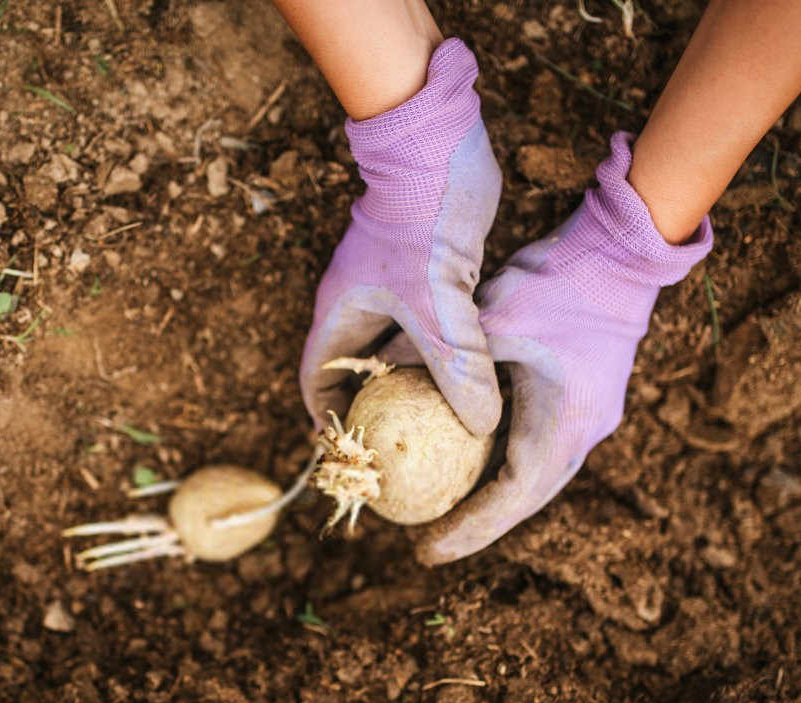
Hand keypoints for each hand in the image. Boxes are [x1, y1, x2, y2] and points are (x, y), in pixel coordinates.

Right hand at [299, 38, 502, 437]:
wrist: (440, 145)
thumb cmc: (423, 218)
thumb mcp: (441, 305)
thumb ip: (459, 367)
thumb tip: (481, 426)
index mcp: (340, 314)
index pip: (319, 383)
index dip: (331, 424)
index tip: (356, 459)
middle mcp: (361, 307)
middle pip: (358, 376)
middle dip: (376, 416)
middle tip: (403, 456)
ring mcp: (394, 291)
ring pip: (397, 356)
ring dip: (414, 391)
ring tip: (438, 434)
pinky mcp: (429, 279)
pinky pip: (431, 335)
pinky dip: (444, 364)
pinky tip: (472, 389)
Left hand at [412, 132, 713, 564]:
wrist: (622, 254)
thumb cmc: (559, 283)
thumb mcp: (493, 316)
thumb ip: (444, 354)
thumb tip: (378, 373)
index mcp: (562, 425)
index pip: (511, 499)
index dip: (468, 529)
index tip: (426, 549)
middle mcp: (581, 434)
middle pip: (524, 499)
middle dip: (477, 525)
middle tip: (428, 541)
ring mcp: (588, 420)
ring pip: (534, 476)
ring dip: (491, 497)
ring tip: (442, 510)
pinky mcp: (584, 402)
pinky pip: (538, 447)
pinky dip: (503, 462)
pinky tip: (464, 459)